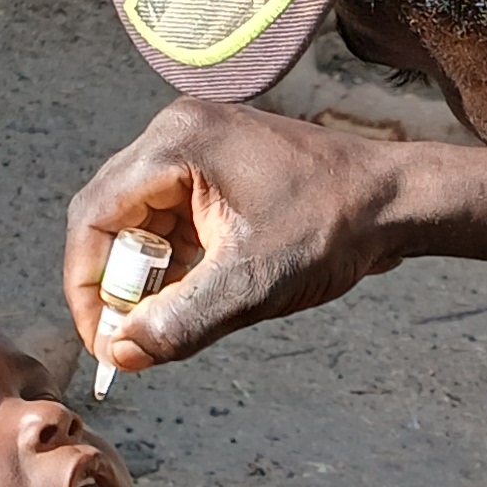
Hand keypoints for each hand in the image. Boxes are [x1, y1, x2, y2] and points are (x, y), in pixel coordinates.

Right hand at [62, 101, 412, 375]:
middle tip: (132, 339)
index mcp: (177, 143)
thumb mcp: (253, 284)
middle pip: (111, 217)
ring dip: (146, 277)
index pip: (95, 216)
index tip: (104, 339)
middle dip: (116, 284)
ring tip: (166, 324)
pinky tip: (192, 299)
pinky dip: (174, 263)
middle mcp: (178, 133)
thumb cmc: (335, 227)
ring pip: (140, 222)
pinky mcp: (217, 167)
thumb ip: (181, 321)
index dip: (88, 285)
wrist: (398, 201)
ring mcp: (198, 146)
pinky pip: (172, 219)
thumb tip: (122, 352)